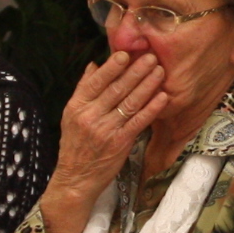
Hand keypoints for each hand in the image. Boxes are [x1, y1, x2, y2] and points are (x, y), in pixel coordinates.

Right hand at [38, 49, 168, 232]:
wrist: (76, 179)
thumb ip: (83, 89)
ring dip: (147, 85)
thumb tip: (93, 64)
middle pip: (116, 89)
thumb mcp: (71, 115)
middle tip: (151, 56)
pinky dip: (151, 109)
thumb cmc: (75, 145)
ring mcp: (105, 130)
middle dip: (135, 71)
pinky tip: (162, 97)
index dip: (112, 67)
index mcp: (77, 106)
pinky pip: (138, 122)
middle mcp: (90, 116)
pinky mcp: (120, 143)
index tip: (125, 53)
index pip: (95, 82)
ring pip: (129, 103)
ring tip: (160, 71)